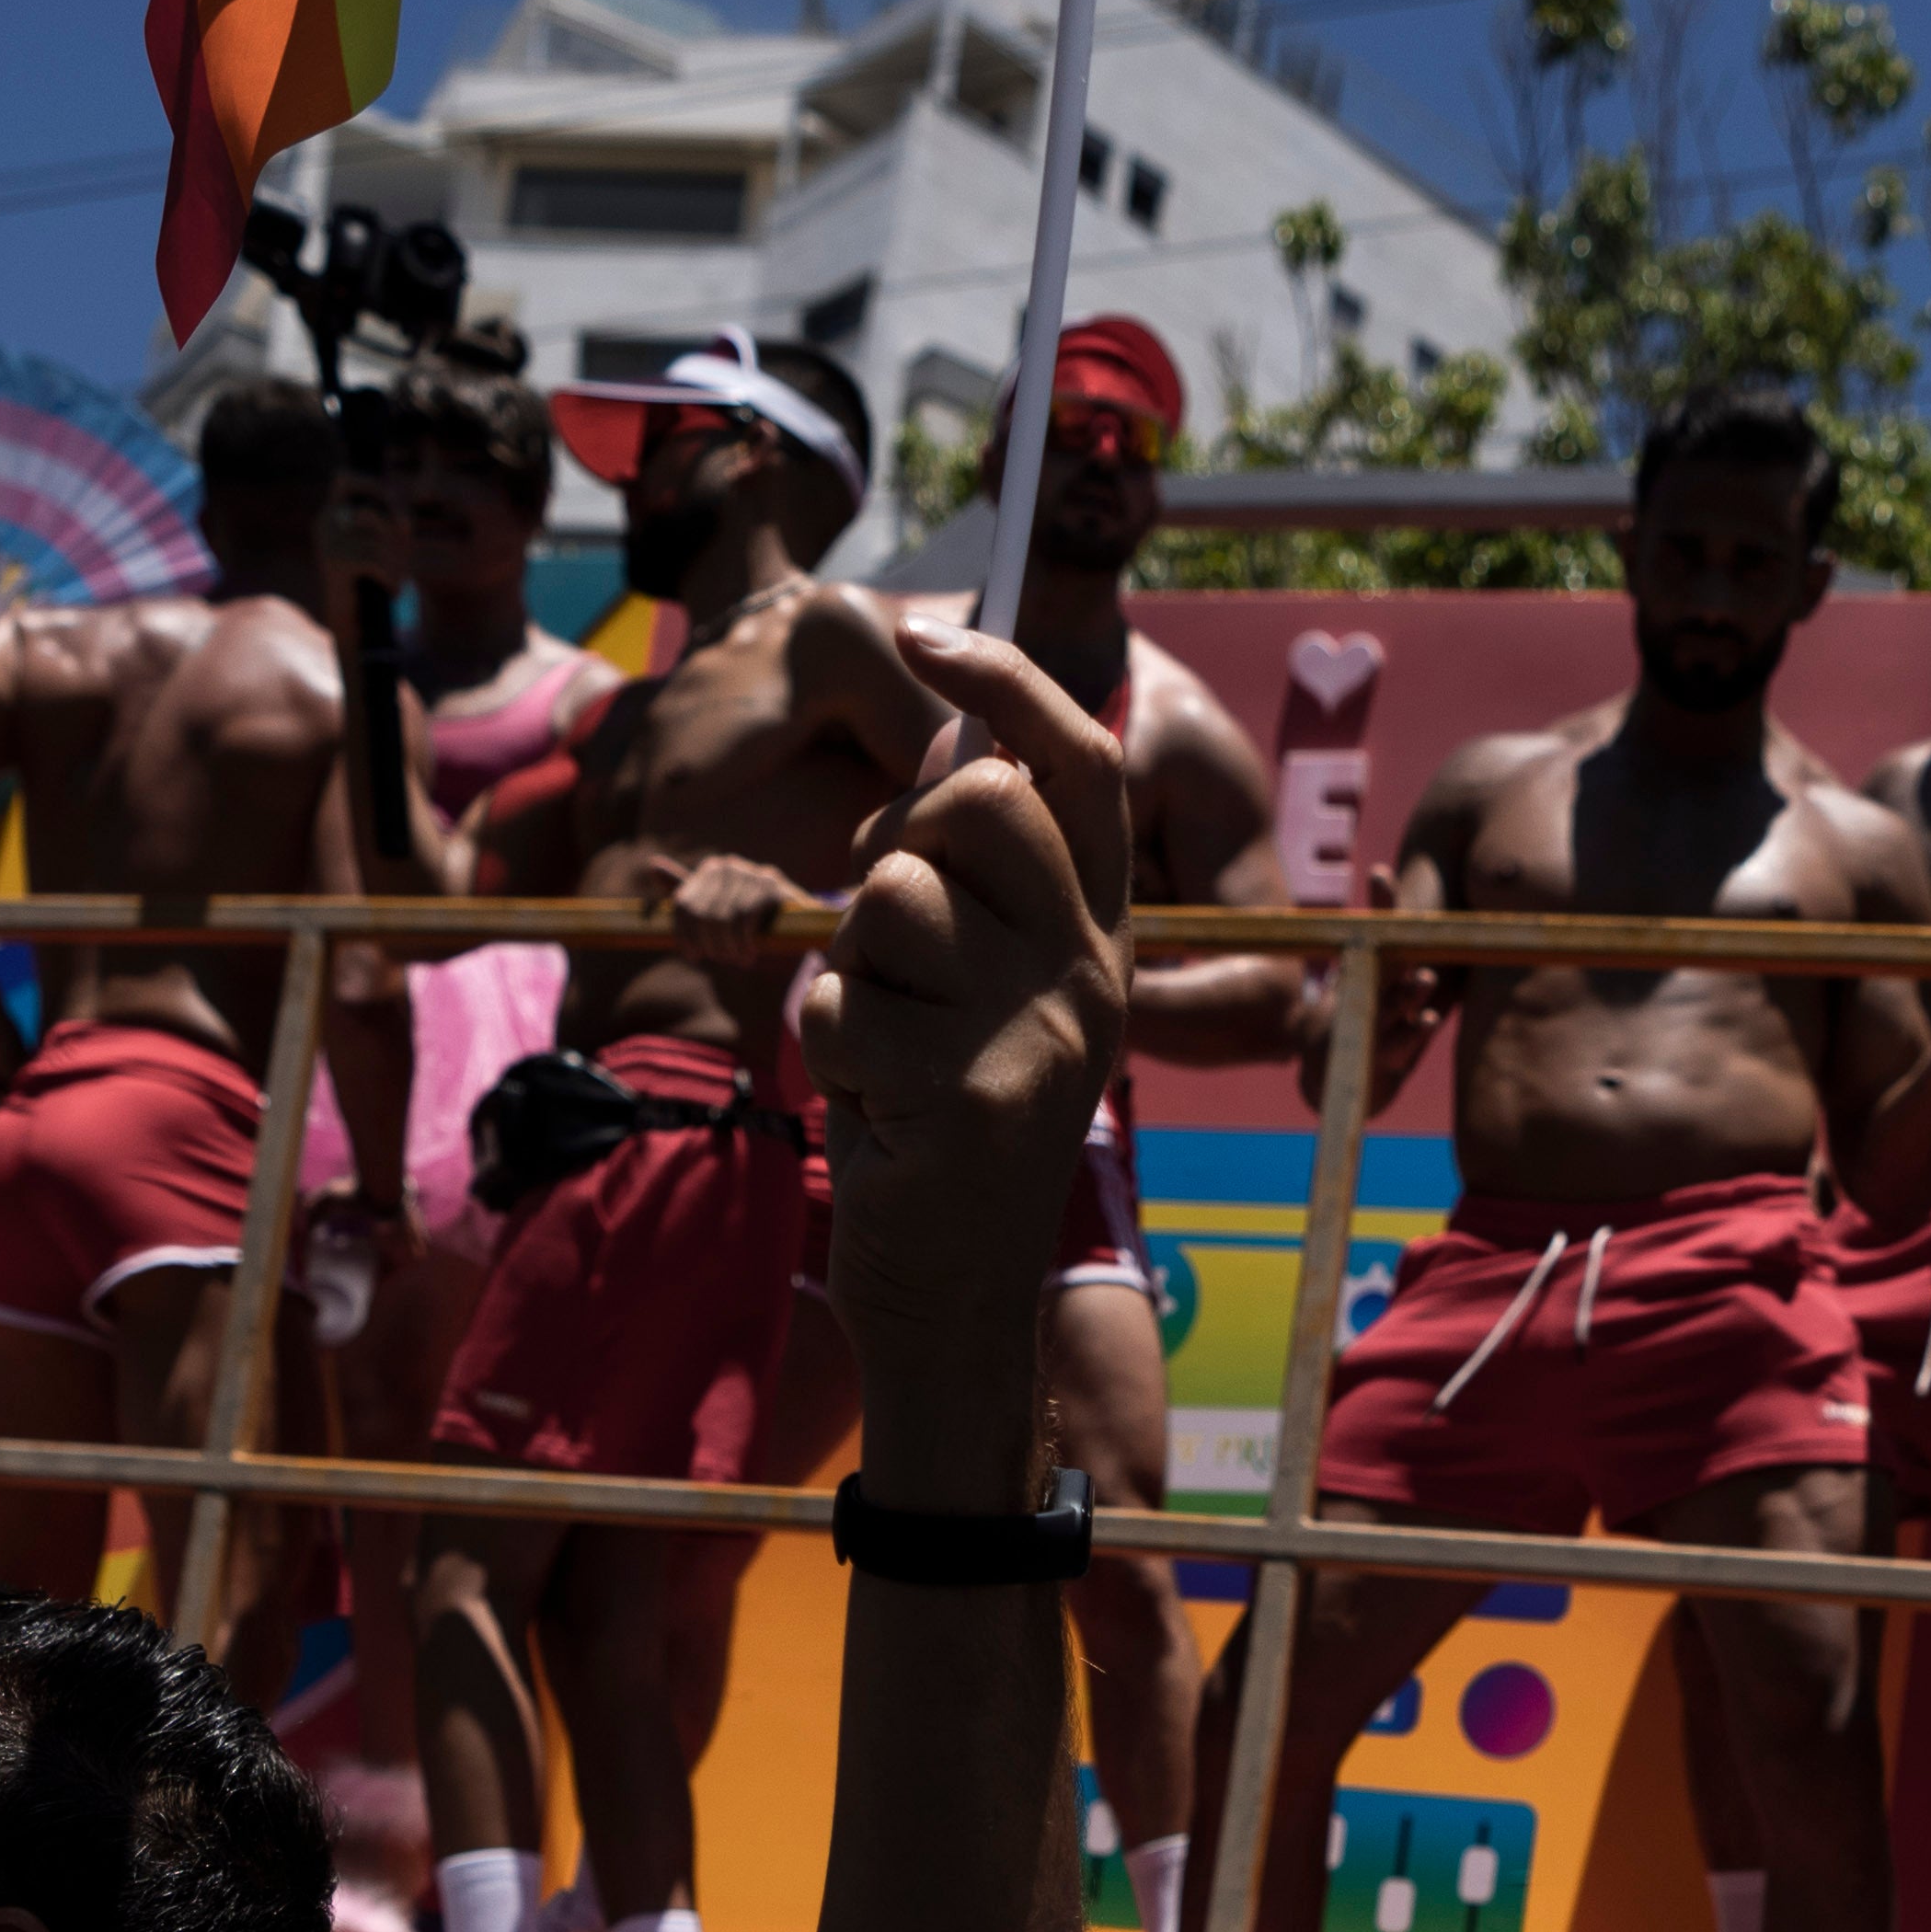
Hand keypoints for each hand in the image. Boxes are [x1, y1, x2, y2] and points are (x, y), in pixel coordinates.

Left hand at [660, 848, 805, 970]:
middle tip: (722, 961)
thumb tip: (653, 864)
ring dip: (728, 947)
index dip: (684, 936)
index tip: (693, 957)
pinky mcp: (771, 883)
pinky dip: (744, 942)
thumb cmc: (750, 923)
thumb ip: (686, 890)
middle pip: (701, 915)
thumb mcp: (714, 910)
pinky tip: (749, 954)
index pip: (682, 906)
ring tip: (737, 959)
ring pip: (722, 919)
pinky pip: (744, 918)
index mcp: (709, 871)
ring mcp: (749, 871)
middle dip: (710, 944)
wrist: (798, 929)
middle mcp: (727, 865)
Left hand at [796, 621, 1134, 1380]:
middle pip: (978, 802)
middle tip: (887, 943)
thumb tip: (953, 734)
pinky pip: (846, 998)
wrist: (950, 1297)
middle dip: (897, 845)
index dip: (1006, 686)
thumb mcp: (966, 982)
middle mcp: (1091, 970)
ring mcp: (1043, 1031)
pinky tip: (875, 1110)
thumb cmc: (939, 1124)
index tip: (924, 634)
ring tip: (886, 1048)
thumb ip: (966, 866)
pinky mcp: (978, 1093)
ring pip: (893, 895)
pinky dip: (831, 1048)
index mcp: (1098, 933)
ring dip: (852, 965)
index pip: (1079, 766)